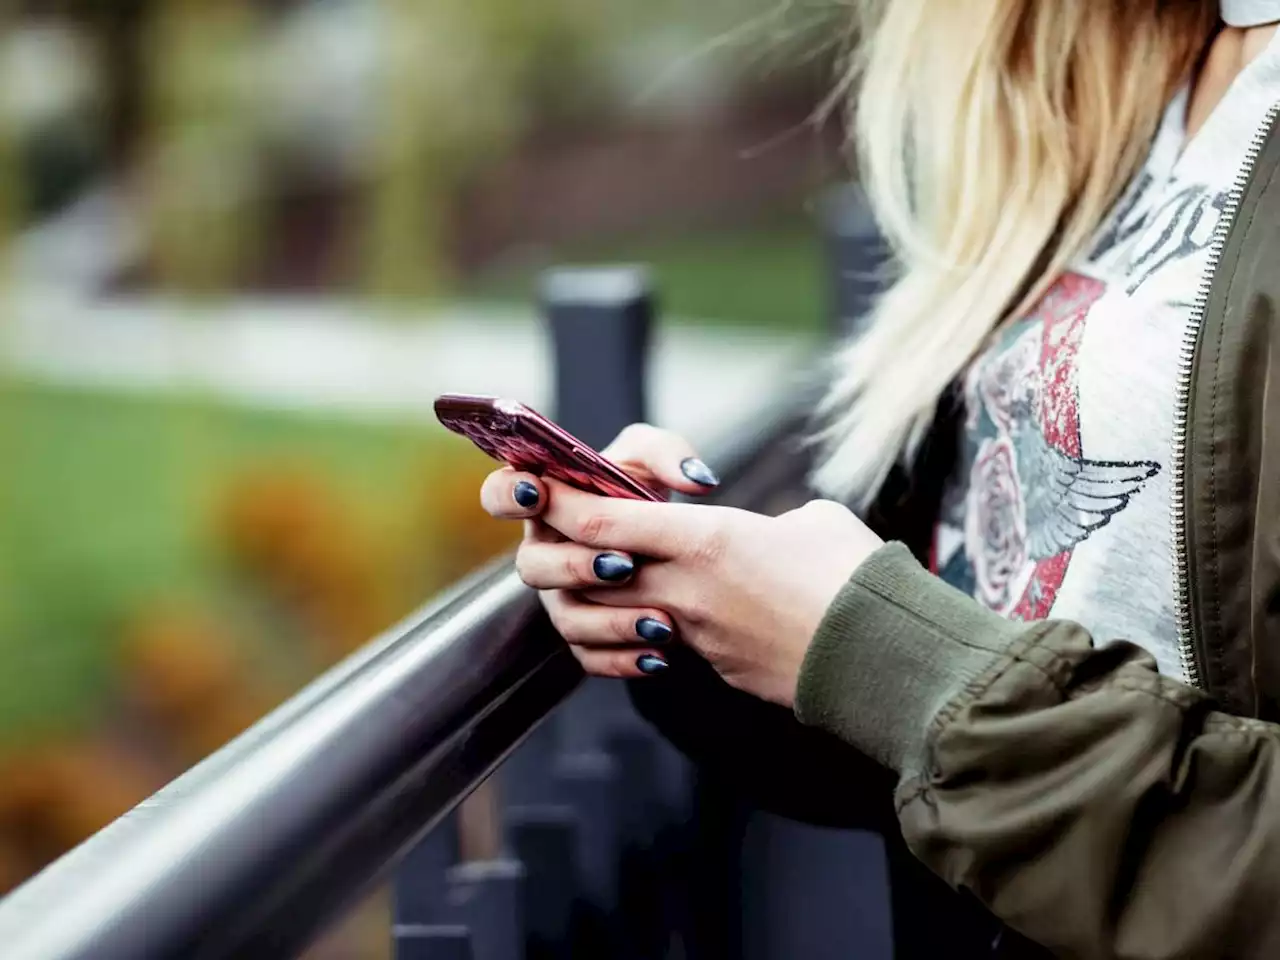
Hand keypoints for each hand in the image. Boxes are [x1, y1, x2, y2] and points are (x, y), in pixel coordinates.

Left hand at [480, 424, 882, 706]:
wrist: (883, 661)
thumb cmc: (856, 578)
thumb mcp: (812, 522)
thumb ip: (766, 521)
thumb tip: (764, 533)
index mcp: (706, 538)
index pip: (600, 519)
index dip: (558, 500)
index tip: (535, 485)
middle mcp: (685, 588)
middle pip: (585, 570)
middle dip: (558, 550)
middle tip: (562, 531)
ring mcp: (693, 634)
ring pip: (608, 614)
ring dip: (595, 596)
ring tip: (612, 575)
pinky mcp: (710, 665)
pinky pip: (651, 647)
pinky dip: (639, 631)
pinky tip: (658, 619)